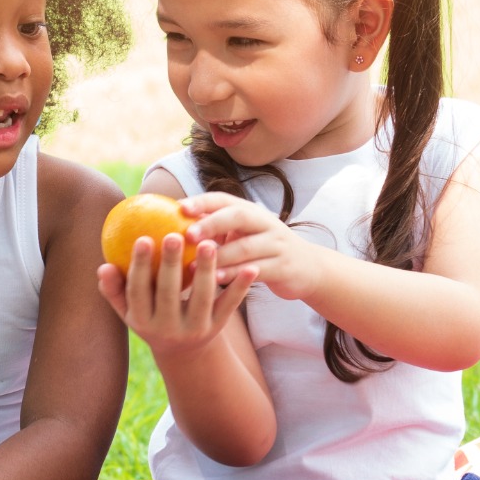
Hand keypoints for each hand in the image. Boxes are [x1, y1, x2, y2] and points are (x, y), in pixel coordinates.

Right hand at [97, 234, 254, 359]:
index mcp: (143, 322)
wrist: (185, 353)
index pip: (138, 292)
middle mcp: (168, 329)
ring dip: (206, 271)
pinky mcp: (218, 328)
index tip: (142, 238)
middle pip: (169, 294)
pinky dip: (240, 287)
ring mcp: (195, 330)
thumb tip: (102, 266)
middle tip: (173, 235)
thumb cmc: (151, 317)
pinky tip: (250, 268)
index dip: (139, 267)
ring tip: (208, 244)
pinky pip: (230, 306)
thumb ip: (114, 289)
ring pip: (202, 298)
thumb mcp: (129, 311)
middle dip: (170, 265)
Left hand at [183, 193, 325, 300]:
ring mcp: (277, 244)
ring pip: (247, 246)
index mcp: (250, 211)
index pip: (225, 199)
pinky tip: (216, 280)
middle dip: (212, 223)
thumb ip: (215, 229)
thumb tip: (171, 225)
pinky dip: (235, 274)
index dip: (202, 201)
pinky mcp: (284, 266)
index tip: (179, 208)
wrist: (308, 269)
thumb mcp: (242, 235)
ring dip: (220, 255)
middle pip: (238, 216)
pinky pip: (257, 269)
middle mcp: (265, 222)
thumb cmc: (262, 250)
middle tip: (188, 234)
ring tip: (196, 264)